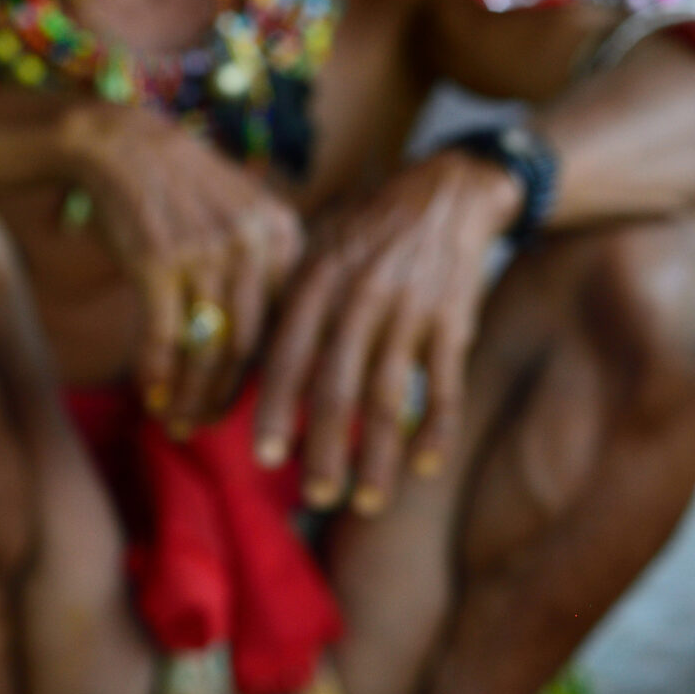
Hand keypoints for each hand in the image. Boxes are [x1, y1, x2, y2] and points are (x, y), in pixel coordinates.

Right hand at [63, 104, 302, 429]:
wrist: (118, 142)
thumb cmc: (176, 184)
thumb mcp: (238, 209)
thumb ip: (260, 263)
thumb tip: (261, 343)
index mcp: (282, 233)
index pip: (285, 321)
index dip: (266, 373)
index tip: (247, 403)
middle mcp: (251, 243)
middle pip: (248, 345)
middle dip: (224, 397)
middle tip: (205, 424)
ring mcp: (206, 253)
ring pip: (207, 348)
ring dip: (189, 395)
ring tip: (176, 421)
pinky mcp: (158, 262)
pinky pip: (163, 336)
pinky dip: (156, 373)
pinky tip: (148, 395)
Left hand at [251, 149, 525, 512]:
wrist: (446, 191)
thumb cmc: (365, 227)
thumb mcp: (316, 246)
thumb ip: (287, 300)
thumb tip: (241, 360)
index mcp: (318, 279)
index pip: (288, 355)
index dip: (274, 407)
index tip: (263, 456)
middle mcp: (361, 298)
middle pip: (337, 387)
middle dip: (325, 449)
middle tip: (313, 496)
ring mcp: (410, 313)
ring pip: (389, 398)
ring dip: (378, 457)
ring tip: (367, 502)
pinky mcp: (454, 324)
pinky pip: (444, 388)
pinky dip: (435, 431)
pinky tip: (423, 468)